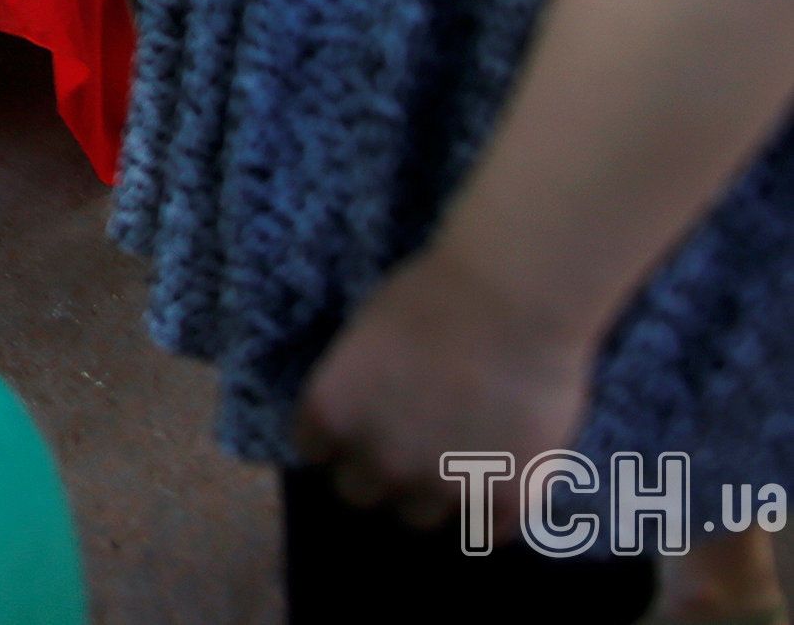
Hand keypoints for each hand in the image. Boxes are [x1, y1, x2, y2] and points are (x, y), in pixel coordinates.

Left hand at [292, 240, 602, 531]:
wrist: (513, 300)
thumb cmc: (433, 295)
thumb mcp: (366, 334)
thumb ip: (357, 387)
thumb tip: (363, 413)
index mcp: (331, 414)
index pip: (314, 451)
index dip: (337, 440)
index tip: (357, 428)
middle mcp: (377, 459)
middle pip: (360, 492)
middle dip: (378, 471)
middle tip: (406, 447)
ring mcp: (441, 484)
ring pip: (418, 518)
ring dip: (429, 495)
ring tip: (453, 467)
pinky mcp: (505, 496)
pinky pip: (486, 532)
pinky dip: (488, 515)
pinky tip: (497, 486)